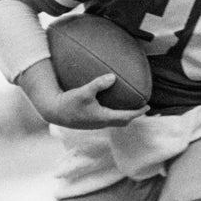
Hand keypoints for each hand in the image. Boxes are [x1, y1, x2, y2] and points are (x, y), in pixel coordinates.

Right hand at [22, 68, 147, 128]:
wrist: (53, 111)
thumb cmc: (68, 102)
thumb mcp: (84, 92)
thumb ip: (98, 84)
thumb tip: (112, 77)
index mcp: (103, 117)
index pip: (126, 117)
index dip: (138, 112)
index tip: (147, 107)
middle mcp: (100, 123)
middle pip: (122, 122)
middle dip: (133, 115)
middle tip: (142, 107)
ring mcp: (94, 123)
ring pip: (114, 121)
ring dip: (124, 116)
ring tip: (130, 106)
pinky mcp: (88, 121)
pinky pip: (106, 119)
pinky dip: (114, 114)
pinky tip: (111, 105)